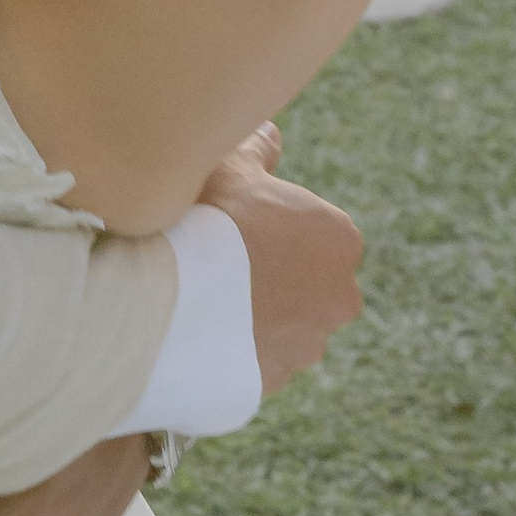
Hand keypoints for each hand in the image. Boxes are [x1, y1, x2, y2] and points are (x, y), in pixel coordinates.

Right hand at [198, 122, 361, 391]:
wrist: (174, 294)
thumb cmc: (208, 216)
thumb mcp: (233, 163)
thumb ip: (259, 147)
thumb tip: (269, 135)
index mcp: (340, 239)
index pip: (321, 234)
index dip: (280, 229)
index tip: (242, 227)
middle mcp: (339, 297)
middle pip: (309, 284)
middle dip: (277, 278)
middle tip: (224, 263)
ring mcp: (309, 345)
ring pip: (286, 326)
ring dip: (257, 316)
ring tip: (206, 298)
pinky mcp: (277, 380)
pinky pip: (257, 360)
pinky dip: (236, 349)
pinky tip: (200, 327)